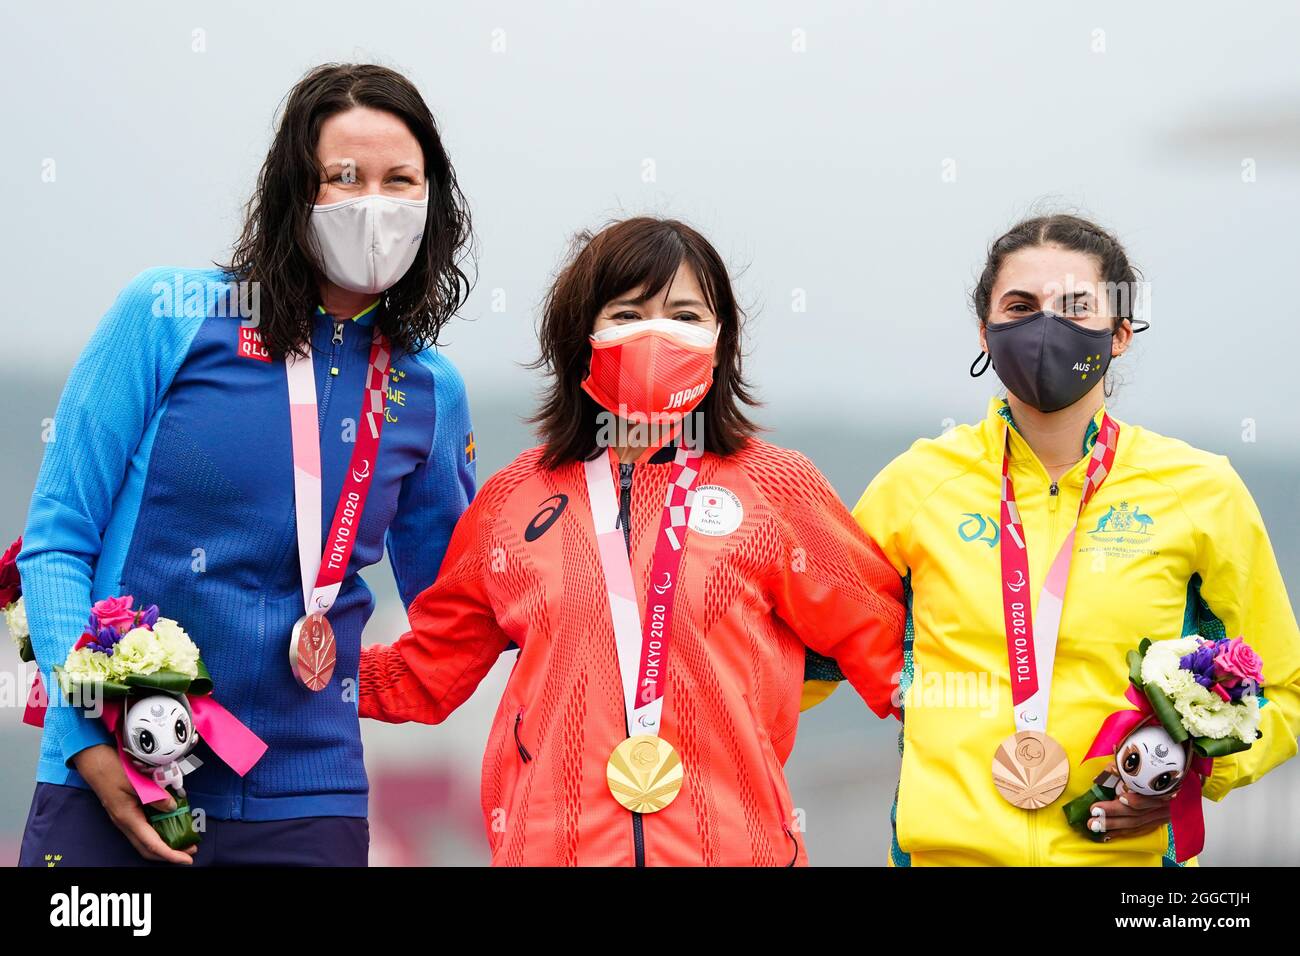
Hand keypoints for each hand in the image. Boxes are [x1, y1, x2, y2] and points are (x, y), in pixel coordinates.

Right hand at [72, 744, 196, 863]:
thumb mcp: (137, 782)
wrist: (94, 761)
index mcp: (128, 818)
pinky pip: (143, 829)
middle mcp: (125, 823)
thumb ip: (156, 797)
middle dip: (170, 854)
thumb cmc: (113, 770)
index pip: (152, 844)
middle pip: (148, 848)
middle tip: (190, 851)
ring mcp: (124, 819)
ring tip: (184, 839)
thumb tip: (172, 808)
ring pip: (145, 840)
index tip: (187, 860)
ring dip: (164, 844)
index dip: (170, 855)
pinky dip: (158, 832)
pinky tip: (170, 824)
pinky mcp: (126, 812)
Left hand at [1087, 764, 1175, 841]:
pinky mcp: (1156, 822)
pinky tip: (1106, 835)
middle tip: (1094, 813)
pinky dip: (1121, 832)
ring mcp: (1160, 815)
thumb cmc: (1148, 766)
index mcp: (1161, 789)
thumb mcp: (1135, 763)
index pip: (1149, 798)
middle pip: (1138, 813)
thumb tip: (1104, 776)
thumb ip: (1120, 769)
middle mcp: (1162, 804)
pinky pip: (1137, 830)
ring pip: (1135, 823)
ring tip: (1094, 825)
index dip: (1136, 800)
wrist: (1169, 775)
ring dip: (1113, 826)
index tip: (1120, 797)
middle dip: (1114, 814)